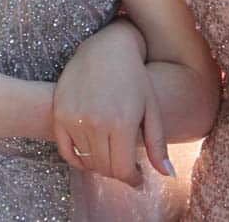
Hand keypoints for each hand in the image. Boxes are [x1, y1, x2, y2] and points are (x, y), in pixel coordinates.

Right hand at [52, 21, 170, 186]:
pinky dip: (79, 159)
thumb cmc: (135, 78)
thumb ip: (158, 144)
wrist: (105, 48)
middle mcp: (95, 123)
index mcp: (121, 123)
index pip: (122, 171)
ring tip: (112, 154)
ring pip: (87, 162)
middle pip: (104, 168)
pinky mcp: (60, 115)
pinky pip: (67, 153)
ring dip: (100, 165)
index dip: (132, 179)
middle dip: (118, 172)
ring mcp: (74, 119)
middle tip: (126, 165)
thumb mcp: (151, 108)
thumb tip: (168, 176)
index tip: (137, 178)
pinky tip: (92, 153)